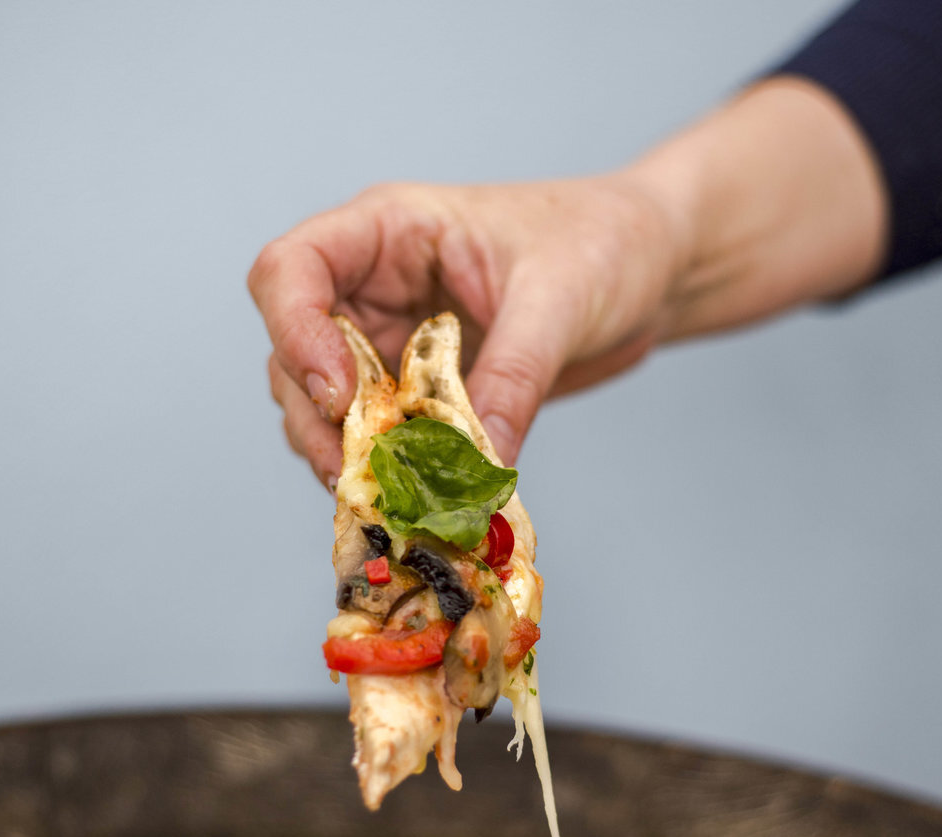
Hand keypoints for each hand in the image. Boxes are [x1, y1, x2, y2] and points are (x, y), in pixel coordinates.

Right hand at [249, 175, 681, 487]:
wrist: (649, 268)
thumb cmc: (605, 241)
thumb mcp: (562, 299)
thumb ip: (514, 376)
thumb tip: (479, 462)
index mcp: (391, 231)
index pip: (292, 269)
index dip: (293, 331)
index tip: (336, 394)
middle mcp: (374, 284)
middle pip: (293, 352)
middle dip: (316, 419)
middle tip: (359, 475)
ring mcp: (392, 339)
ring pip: (323, 405)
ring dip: (346, 454)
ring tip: (390, 498)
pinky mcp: (419, 390)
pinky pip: (380, 435)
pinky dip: (390, 471)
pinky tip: (421, 500)